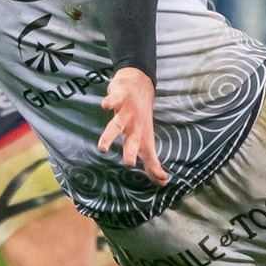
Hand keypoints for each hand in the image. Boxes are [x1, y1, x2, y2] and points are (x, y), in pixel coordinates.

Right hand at [97, 67, 168, 185]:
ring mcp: (127, 111)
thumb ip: (151, 162)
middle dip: (130, 152)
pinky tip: (104, 106)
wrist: (140, 83)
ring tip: (102, 147)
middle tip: (128, 164)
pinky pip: (113, 100)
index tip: (163, 179)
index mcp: (142, 136)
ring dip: (110, 135)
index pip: (149, 155)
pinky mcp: (120, 97)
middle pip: (132, 141)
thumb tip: (163, 182)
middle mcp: (135, 125)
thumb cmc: (140, 117)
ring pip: (117, 125)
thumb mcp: (146, 139)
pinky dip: (109, 102)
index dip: (155, 167)